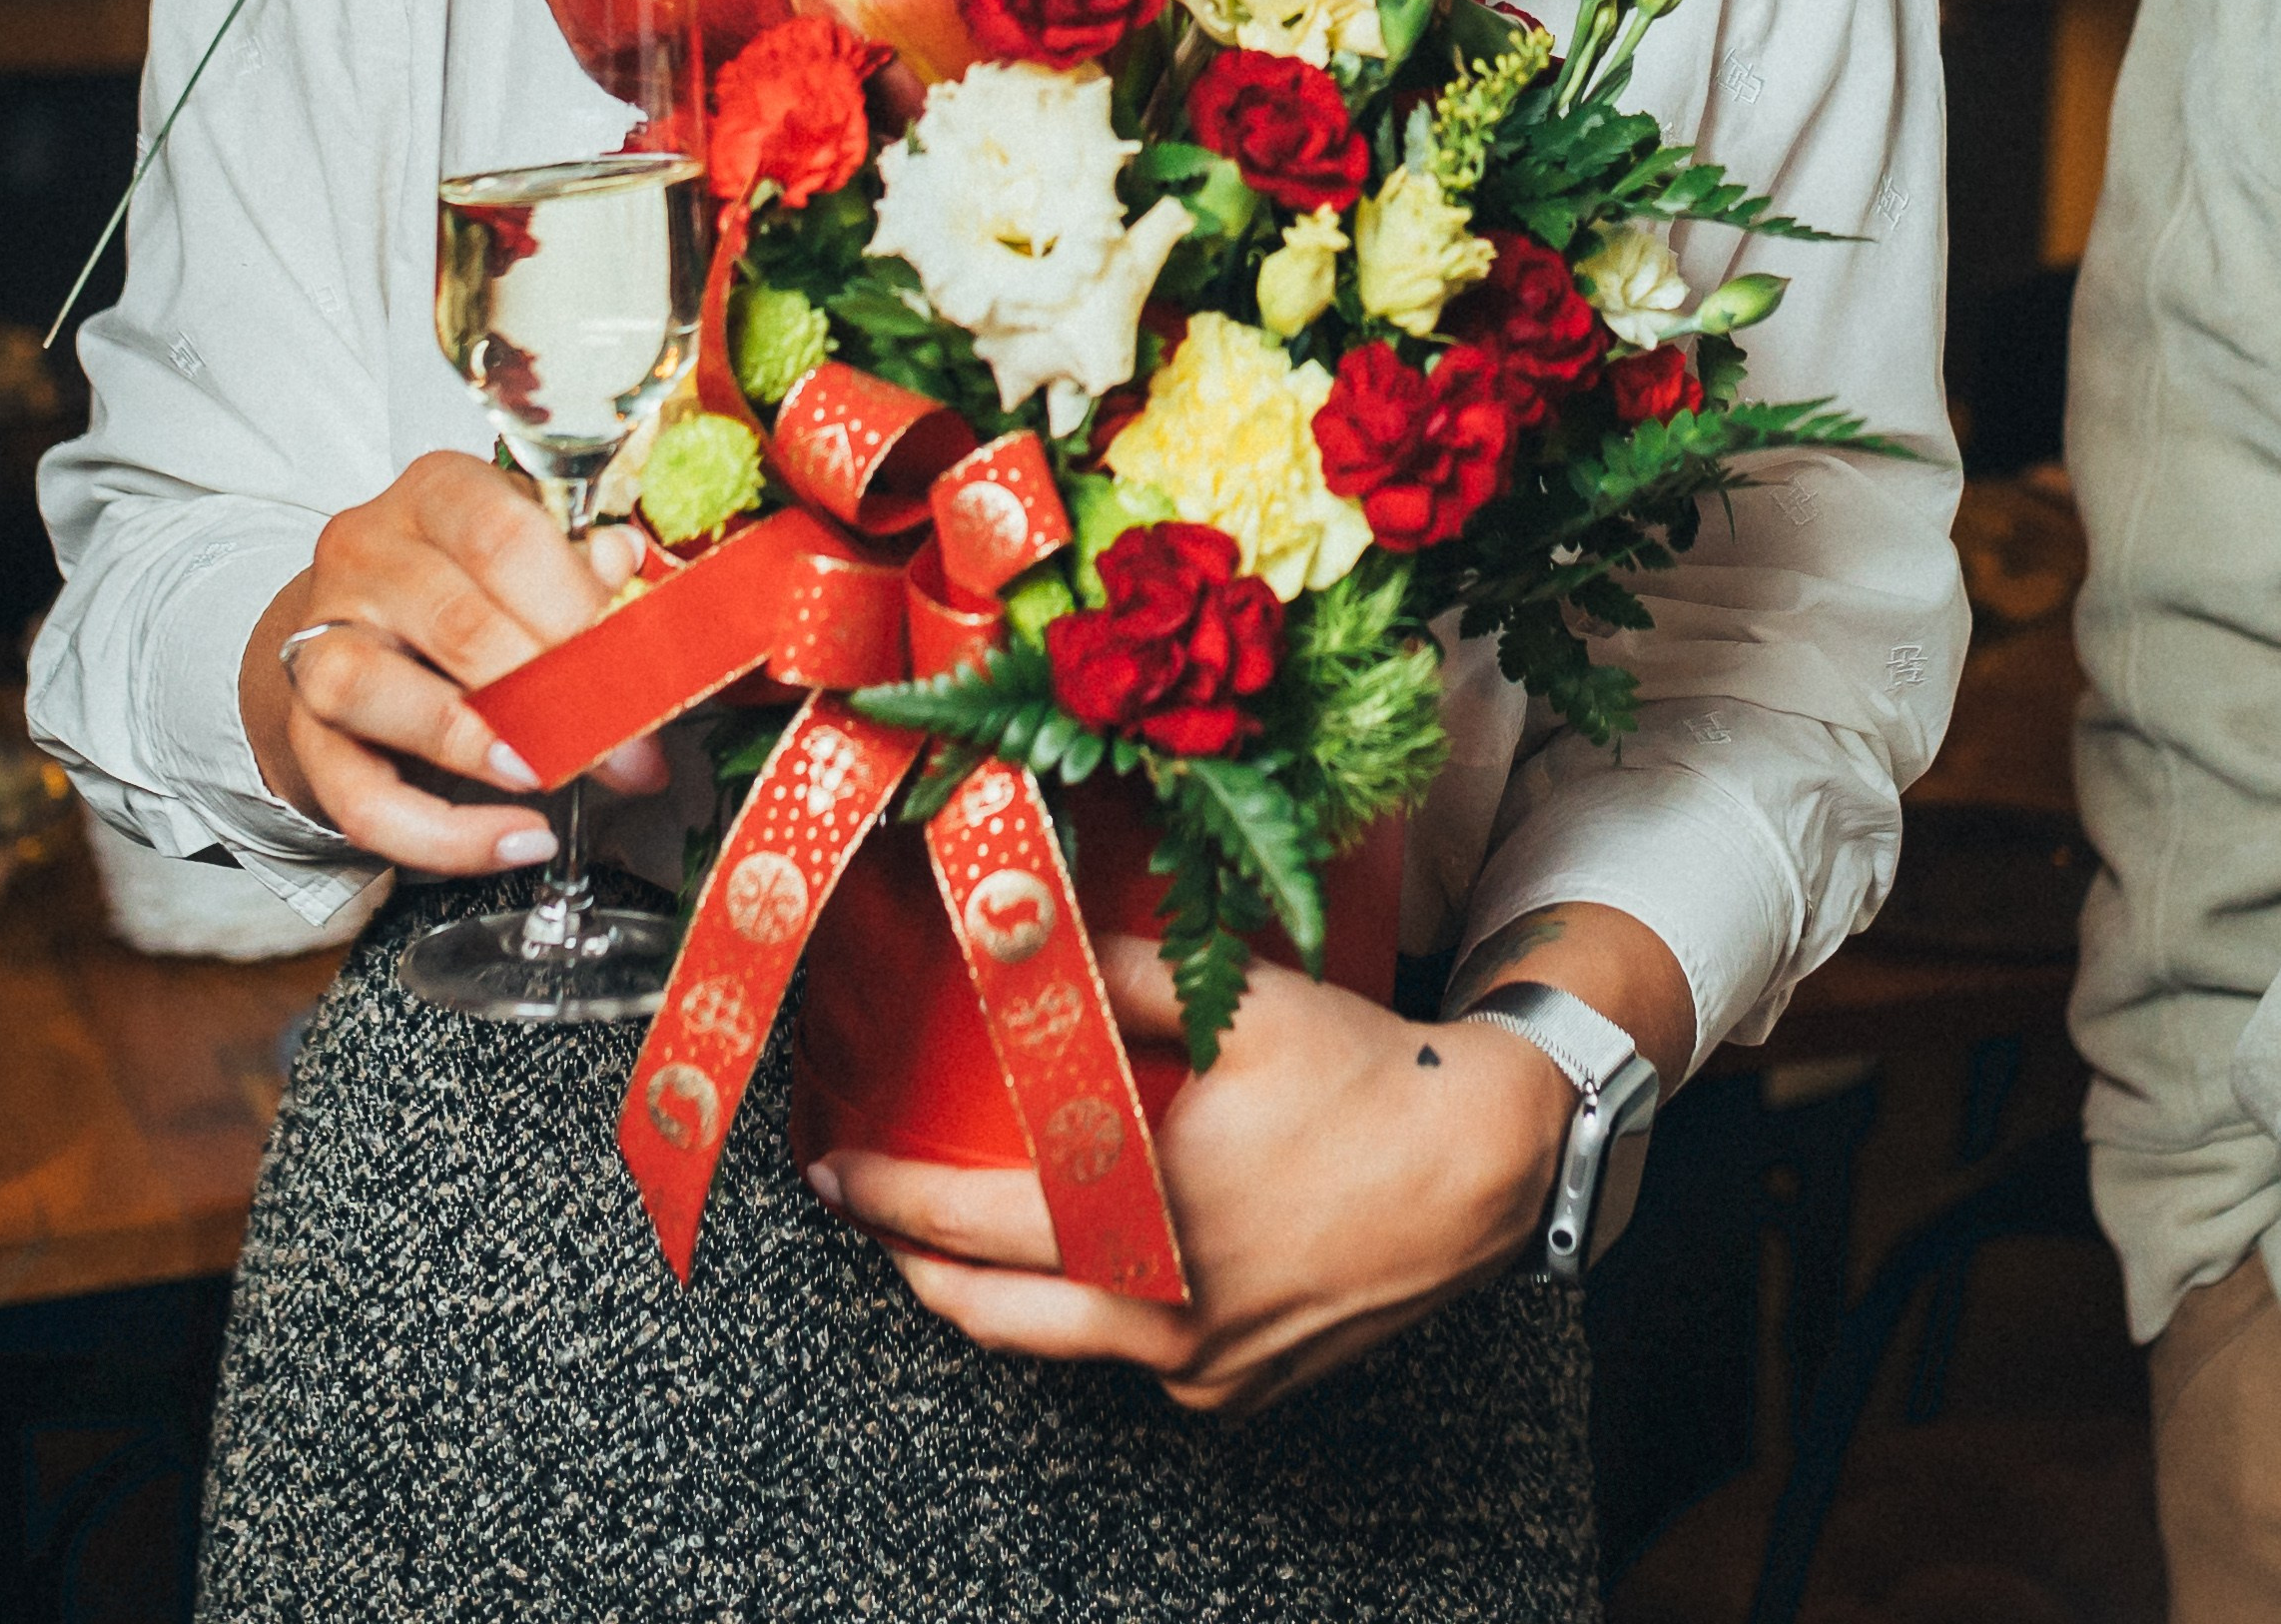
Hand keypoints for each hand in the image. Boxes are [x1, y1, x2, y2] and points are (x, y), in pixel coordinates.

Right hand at [240, 453, 667, 875]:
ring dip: (478, 742)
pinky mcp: (305, 734)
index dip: (575, 604)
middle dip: (554, 693)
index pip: (502, 534)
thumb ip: (583, 564)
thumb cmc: (468, 587)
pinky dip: (445, 834)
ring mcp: (319, 640)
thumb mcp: (531, 552)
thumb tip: (623, 569)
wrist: (360, 635)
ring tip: (549, 773)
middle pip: (456, 621)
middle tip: (625, 745)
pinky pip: (361, 798)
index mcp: (435, 492)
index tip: (636, 661)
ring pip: (377, 693)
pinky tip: (518, 838)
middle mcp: (364, 554)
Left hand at [813, 934, 1573, 1418]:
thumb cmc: (1365, 1076)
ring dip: (1001, 1290)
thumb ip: (1115, 972)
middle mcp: (1165, 1313)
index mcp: (1148, 1217)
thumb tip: (1022, 931)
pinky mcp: (1239, 1387)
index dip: (887, 1200)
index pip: (973, 1224)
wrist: (1486, 1168)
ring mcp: (1204, 1365)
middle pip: (990, 1315)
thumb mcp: (1235, 1004)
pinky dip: (1103, 1307)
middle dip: (914, 1264)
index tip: (831, 1173)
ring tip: (961, 1231)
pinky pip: (1140, 1354)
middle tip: (869, 1214)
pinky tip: (1103, 1248)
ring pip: (1061, 1342)